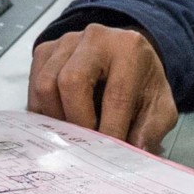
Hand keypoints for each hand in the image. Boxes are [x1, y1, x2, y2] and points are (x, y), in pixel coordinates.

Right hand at [26, 23, 177, 150]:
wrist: (126, 57)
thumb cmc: (141, 84)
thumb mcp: (160, 107)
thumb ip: (150, 131)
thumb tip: (131, 152)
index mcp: (130, 49)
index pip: (115, 94)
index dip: (110, 129)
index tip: (108, 155)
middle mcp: (95, 38)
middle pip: (70, 81)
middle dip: (76, 121)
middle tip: (85, 145)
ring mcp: (66, 41)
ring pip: (45, 83)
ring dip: (55, 117)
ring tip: (71, 134)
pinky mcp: (45, 49)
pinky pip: (33, 84)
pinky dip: (42, 110)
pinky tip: (59, 121)